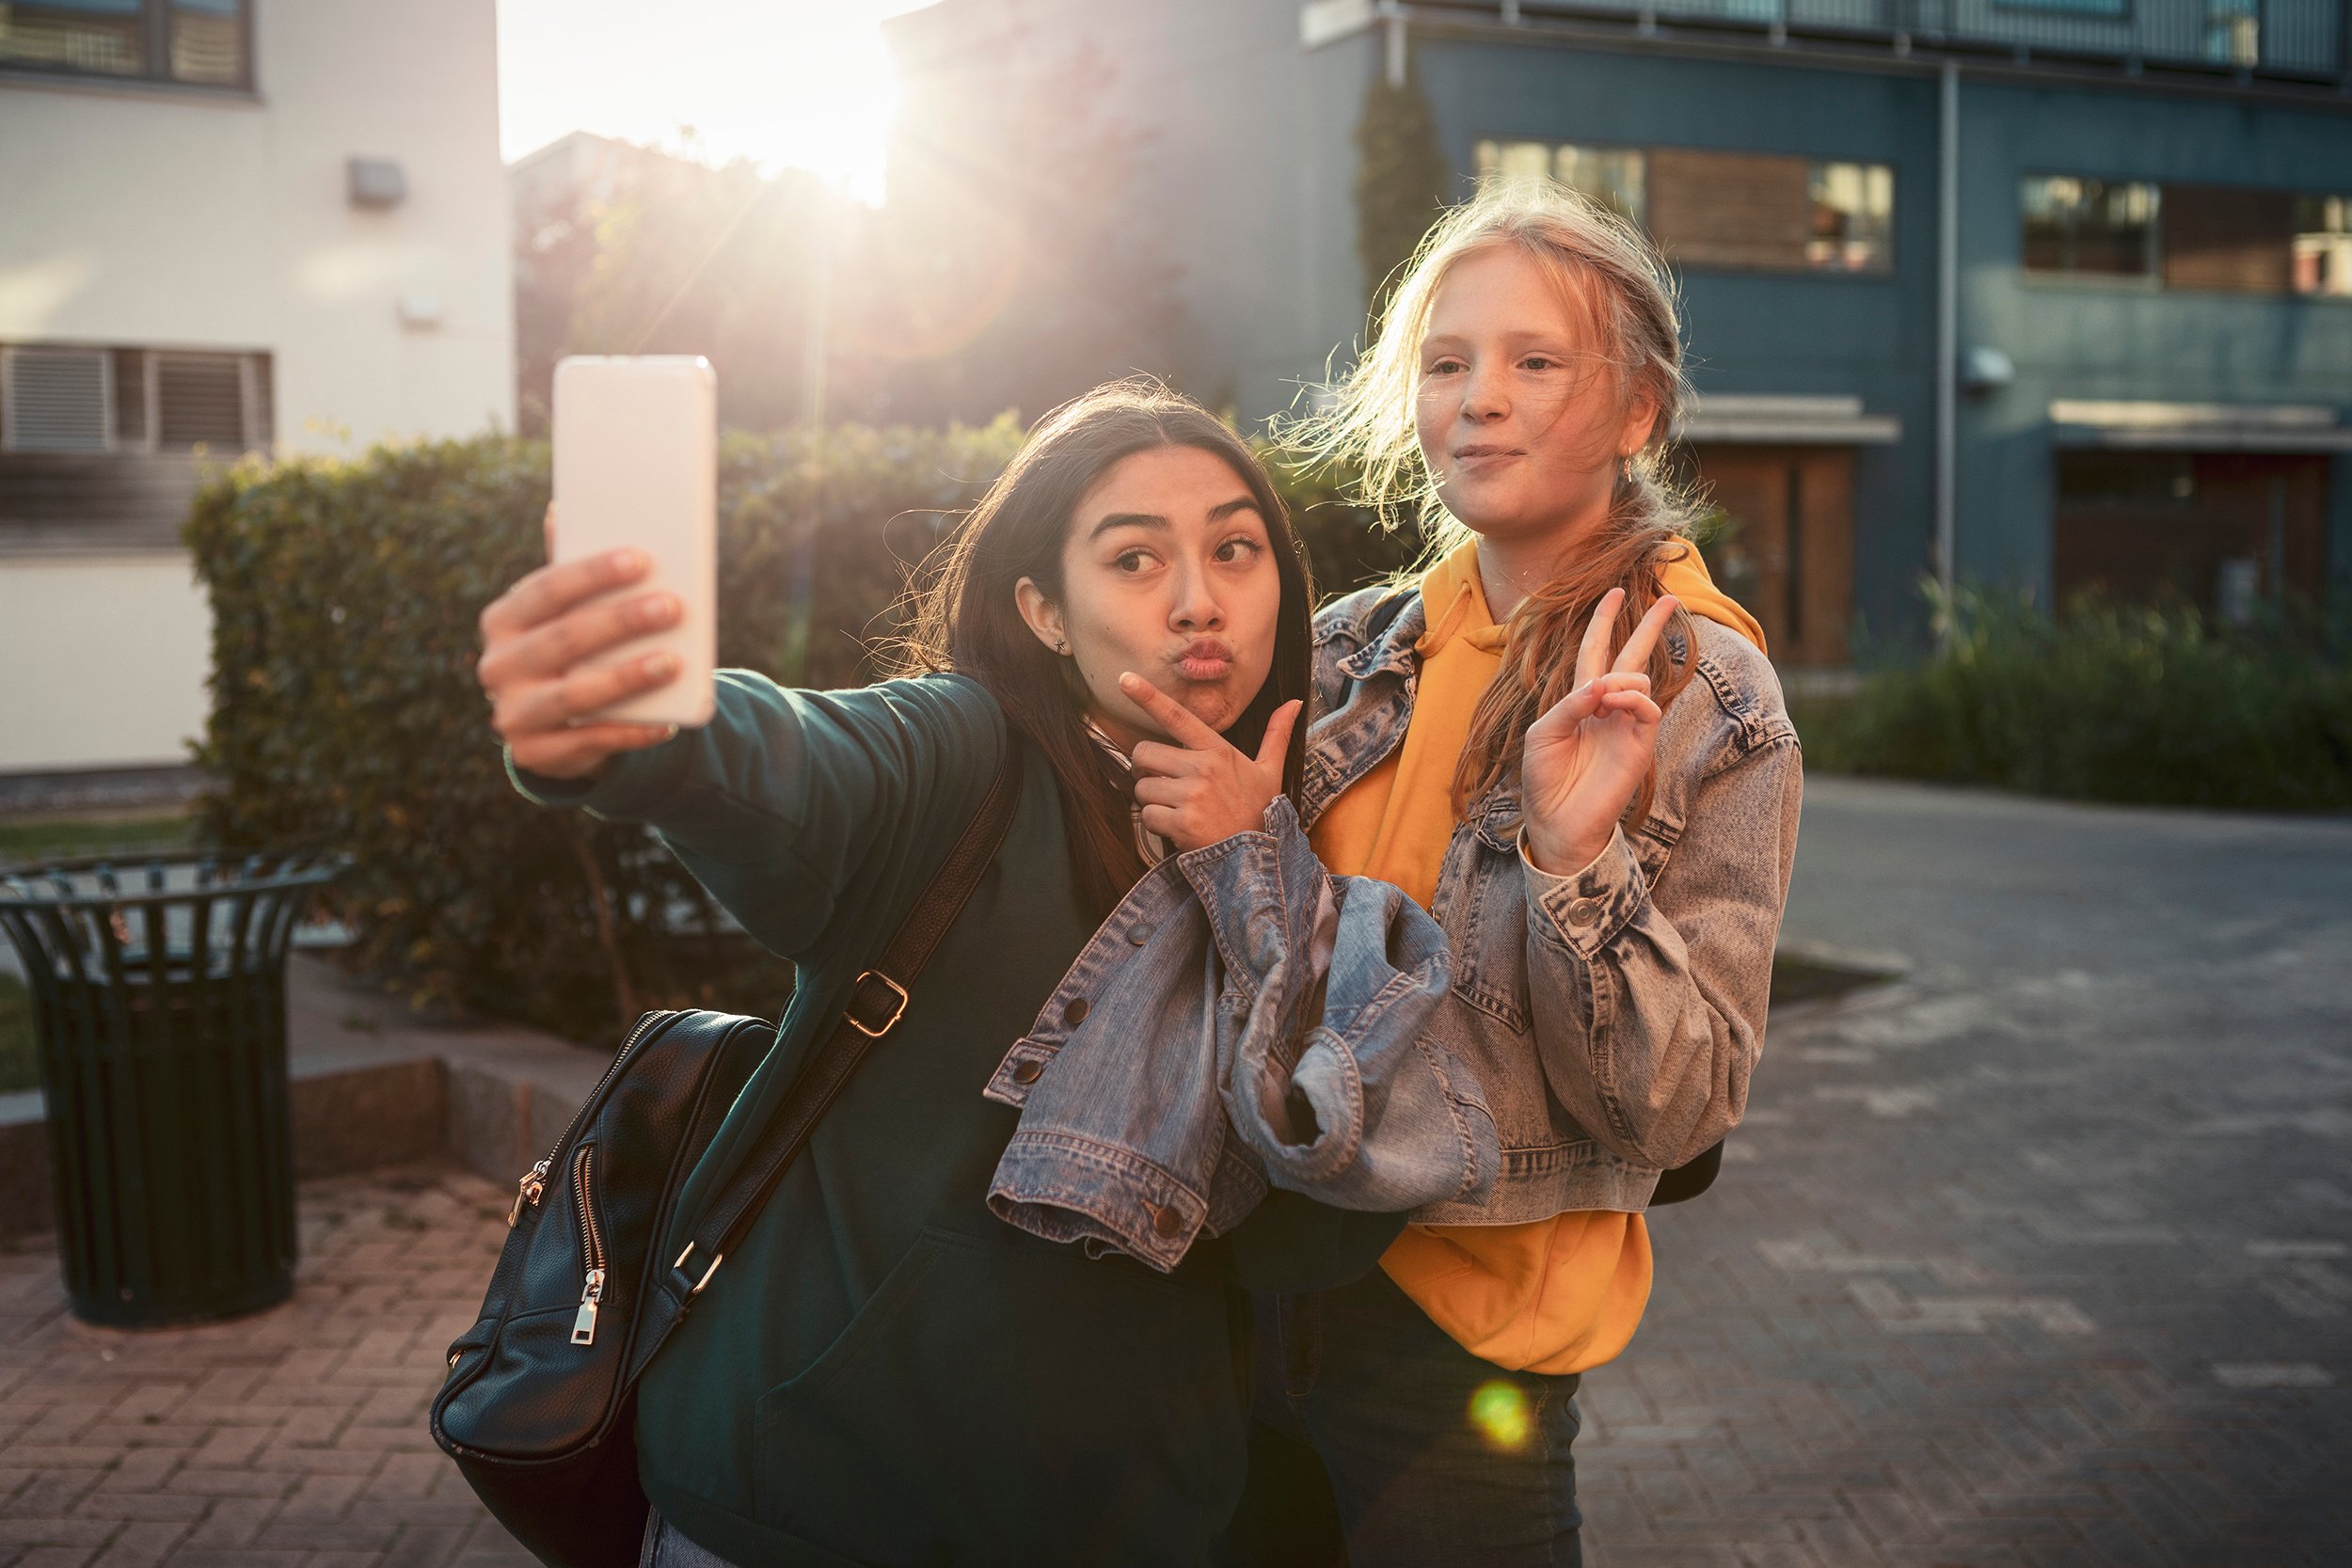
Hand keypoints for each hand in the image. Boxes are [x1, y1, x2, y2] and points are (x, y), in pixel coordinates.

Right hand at [475, 504, 683, 779]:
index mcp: (504, 620)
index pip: (547, 590)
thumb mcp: (567, 614)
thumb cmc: (571, 652)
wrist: (556, 728)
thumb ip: (570, 571)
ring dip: (626, 677)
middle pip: (563, 639)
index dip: (593, 573)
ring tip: (673, 662)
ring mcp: (511, 713)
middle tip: (672, 606)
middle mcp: (498, 665)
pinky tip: (666, 721)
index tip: (641, 559)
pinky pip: (588, 742)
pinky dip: (629, 731)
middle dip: (620, 621)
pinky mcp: (533, 754)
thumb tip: (562, 508)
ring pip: (574, 694)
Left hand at [1116, 673, 1302, 852]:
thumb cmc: (1260, 810)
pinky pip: (1146, 815)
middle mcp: (1203, 768)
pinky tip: (1177, 828)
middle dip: (1145, 770)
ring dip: (1152, 801)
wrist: (1259, 856)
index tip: (1125, 680)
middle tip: (1162, 783)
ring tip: (1178, 809)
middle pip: (1144, 753)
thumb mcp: (1271, 770)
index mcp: (1218, 750)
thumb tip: (1295, 703)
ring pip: (1141, 788)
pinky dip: (1155, 824)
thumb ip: (1276, 734)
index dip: (1148, 696)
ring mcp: (1192, 796)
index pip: (1177, 717)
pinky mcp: (1182, 823)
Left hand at [1521, 588, 1677, 876]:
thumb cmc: (1544, 777)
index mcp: (1580, 699)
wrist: (1557, 819)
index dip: (1603, 621)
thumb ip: (1569, 704)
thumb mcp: (1542, 733)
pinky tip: (1613, 706)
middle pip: (1632, 656)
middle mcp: (1607, 706)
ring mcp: (1626, 724)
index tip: (1614, 592)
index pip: (1596, 651)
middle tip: (1670, 598)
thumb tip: (1602, 683)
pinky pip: (1647, 707)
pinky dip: (1631, 698)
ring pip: (1638, 679)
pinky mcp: (1640, 744)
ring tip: (1601, 702)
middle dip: (1650, 626)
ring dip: (1619, 679)